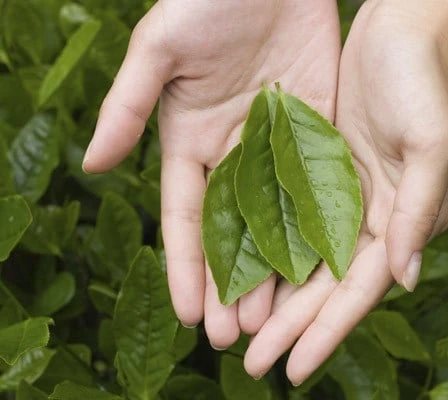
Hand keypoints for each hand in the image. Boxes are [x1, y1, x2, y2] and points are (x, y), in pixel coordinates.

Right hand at [83, 0, 340, 348]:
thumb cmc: (207, 1)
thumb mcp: (160, 50)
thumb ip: (128, 106)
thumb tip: (93, 165)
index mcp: (190, 141)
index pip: (187, 218)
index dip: (188, 266)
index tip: (192, 313)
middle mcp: (232, 154)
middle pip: (232, 233)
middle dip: (231, 285)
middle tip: (235, 337)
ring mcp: (276, 149)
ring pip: (275, 222)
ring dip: (273, 272)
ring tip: (274, 321)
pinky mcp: (315, 134)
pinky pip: (315, 189)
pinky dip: (315, 230)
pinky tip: (319, 270)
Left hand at [244, 0, 447, 383]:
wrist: (403, 30)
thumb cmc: (424, 81)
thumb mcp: (430, 143)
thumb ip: (419, 210)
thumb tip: (405, 278)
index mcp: (400, 219)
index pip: (358, 290)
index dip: (327, 332)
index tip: (293, 369)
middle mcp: (371, 217)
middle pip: (325, 287)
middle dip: (291, 328)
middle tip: (253, 366)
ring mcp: (342, 196)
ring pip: (304, 262)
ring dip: (276, 300)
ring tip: (242, 335)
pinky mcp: (320, 170)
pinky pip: (290, 221)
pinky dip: (269, 251)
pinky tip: (245, 276)